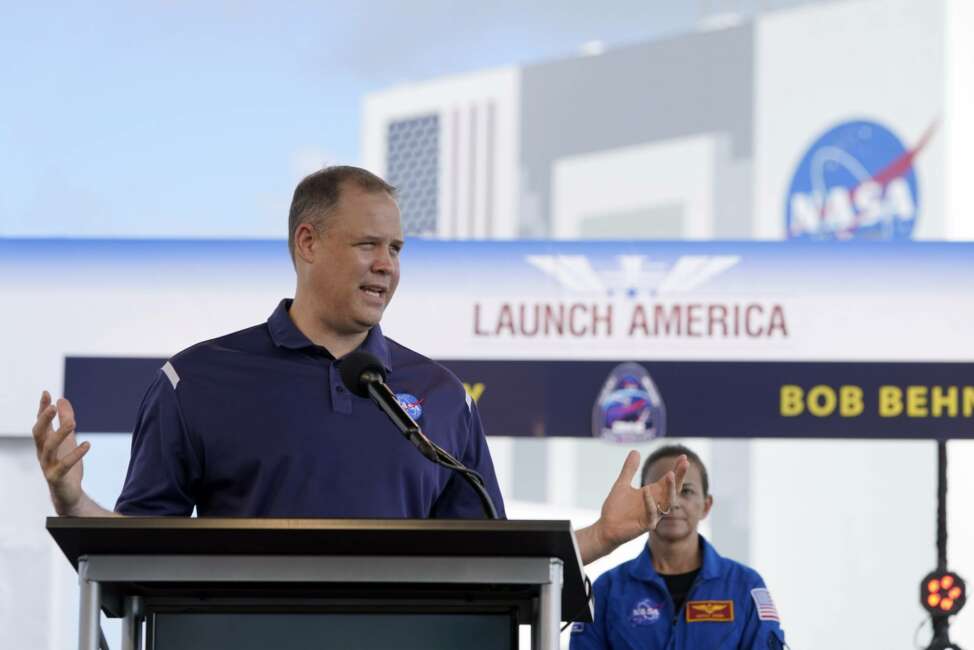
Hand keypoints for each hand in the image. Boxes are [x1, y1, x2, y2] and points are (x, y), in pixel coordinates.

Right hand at [33, 391, 89, 514]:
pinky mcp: (56, 477)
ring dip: (59, 434)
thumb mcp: (67, 439)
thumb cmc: (65, 463)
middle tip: (52, 407)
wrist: (67, 492)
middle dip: (44, 420)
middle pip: (38, 434)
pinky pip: (64, 465)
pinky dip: (75, 454)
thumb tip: (62, 399)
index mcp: (44, 442)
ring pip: (49, 448)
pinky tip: (87, 444)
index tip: (46, 393)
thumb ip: (65, 420)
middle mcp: (42, 452)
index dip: (42, 408)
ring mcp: (47, 465)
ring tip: (73, 422)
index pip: (40, 422)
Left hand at [589, 450, 688, 558]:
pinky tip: (647, 491)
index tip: (683, 456)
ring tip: (670, 474)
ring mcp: (653, 515)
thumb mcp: (622, 484)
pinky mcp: (646, 525)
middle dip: (679, 476)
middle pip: (673, 489)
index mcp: (652, 494)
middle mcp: (656, 503)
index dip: (677, 469)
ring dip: (670, 489)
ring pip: (668, 503)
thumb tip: (635, 451)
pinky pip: (653, 514)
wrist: (606, 527)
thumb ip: (629, 469)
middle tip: (685, 463)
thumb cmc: (616, 508)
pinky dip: (650, 503)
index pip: (668, 480)